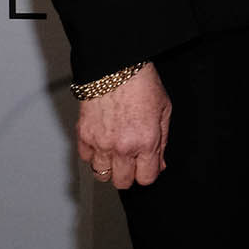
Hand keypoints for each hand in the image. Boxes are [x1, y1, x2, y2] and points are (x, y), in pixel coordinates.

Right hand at [76, 66, 170, 190]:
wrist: (115, 66)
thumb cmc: (141, 83)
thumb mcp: (164, 111)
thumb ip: (162, 142)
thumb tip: (160, 164)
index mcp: (145, 142)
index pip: (146, 178)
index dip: (148, 173)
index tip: (147, 166)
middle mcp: (122, 146)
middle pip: (122, 182)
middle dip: (129, 174)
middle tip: (131, 162)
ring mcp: (101, 143)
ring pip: (101, 174)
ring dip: (109, 167)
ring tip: (115, 153)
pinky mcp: (84, 135)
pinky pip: (85, 158)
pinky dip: (93, 154)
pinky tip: (102, 142)